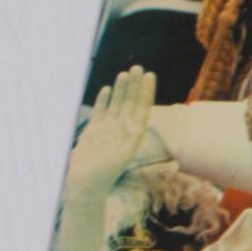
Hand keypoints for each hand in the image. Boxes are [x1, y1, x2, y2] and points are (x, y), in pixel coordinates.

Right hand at [68, 66, 156, 195]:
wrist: (86, 183)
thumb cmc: (106, 174)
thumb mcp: (127, 161)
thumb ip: (141, 151)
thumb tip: (165, 155)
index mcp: (134, 134)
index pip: (142, 107)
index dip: (146, 91)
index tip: (149, 75)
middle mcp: (123, 129)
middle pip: (130, 102)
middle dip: (134, 85)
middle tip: (137, 67)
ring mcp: (108, 129)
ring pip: (116, 104)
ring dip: (120, 89)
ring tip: (124, 73)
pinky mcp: (94, 131)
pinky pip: (100, 111)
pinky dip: (103, 100)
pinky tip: (106, 89)